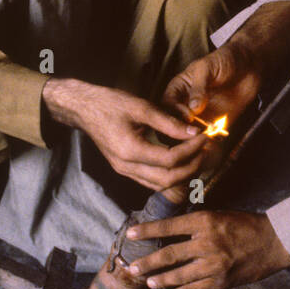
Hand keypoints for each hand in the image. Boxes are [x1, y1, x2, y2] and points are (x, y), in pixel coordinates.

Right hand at [42, 78, 207, 190]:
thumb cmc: (109, 103)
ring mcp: (124, 171)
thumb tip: (194, 131)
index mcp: (130, 150)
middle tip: (205, 149)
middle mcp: (126, 166)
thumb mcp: (141, 107)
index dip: (192, 150)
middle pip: (169, 179)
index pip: (171, 160)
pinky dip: (170, 176)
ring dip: (183, 174)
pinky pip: (152, 182)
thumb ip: (169, 122)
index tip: (205, 136)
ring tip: (197, 155)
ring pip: (161, 185)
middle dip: (192, 166)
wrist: (83, 109)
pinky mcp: (125, 170)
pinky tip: (181, 161)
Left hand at [125, 209, 289, 288]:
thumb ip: (197, 225)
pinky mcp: (220, 281)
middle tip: (132, 267)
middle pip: (170, 254)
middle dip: (148, 262)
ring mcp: (214, 264)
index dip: (148, 230)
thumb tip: (169, 232)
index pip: (170, 226)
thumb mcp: (220, 215)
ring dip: (160, 280)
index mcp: (206, 221)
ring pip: (179, 275)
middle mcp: (208, 242)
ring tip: (147, 282)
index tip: (131, 234)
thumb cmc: (246, 226)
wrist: (274, 242)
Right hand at [163, 43, 261, 132]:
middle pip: (174, 123)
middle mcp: (185, 104)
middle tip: (196, 131)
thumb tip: (194, 108)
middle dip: (183, 129)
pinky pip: (207, 136)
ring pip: (188, 133)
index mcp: (178, 88)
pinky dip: (210, 141)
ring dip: (195, 138)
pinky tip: (216, 139)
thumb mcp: (208, 67)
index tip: (189, 116)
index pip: (167, 105)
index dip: (175, 112)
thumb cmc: (225, 59)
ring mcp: (199, 115)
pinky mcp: (214, 123)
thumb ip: (199, 87)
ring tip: (206, 138)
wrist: (249, 65)